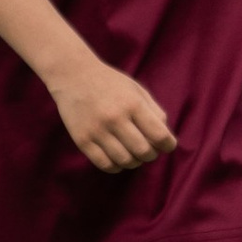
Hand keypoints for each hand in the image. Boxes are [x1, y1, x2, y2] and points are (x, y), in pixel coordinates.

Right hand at [49, 49, 177, 173]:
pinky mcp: (82, 140)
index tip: (167, 145)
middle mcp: (115, 118)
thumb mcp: (136, 89)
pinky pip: (104, 164)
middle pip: (144, 151)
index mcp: (132, 104)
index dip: (168, 145)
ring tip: (133, 154)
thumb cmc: (110, 83)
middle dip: (151, 155)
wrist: (72, 75)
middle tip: (149, 150)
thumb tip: (165, 138)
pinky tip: (118, 158)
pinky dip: (116, 166)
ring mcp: (97, 130)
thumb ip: (154, 111)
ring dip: (135, 162)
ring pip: (125, 161)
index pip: (160, 135)